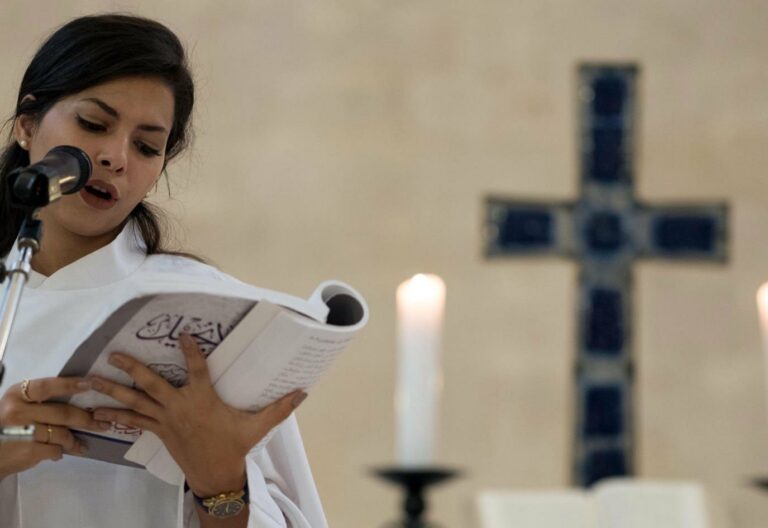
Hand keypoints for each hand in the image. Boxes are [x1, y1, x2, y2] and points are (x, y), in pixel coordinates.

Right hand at [0, 377, 111, 479]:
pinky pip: (55, 450)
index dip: (71, 384)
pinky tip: (62, 453)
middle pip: (62, 412)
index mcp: (17, 395)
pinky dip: (61, 452)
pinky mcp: (27, 450)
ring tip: (81, 445)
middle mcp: (18, 411)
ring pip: (62, 434)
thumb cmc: (6, 427)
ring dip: (74, 441)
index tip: (91, 383)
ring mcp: (22, 432)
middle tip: (103, 423)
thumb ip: (39, 401)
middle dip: (86, 419)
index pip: (48, 386)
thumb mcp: (16, 406)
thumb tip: (78, 396)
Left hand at [89, 333, 307, 496]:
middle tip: (114, 353)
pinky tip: (98, 411)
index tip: (184, 334)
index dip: (191, 351)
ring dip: (112, 390)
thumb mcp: (257, 426)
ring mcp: (165, 420)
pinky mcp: (158, 431)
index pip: (196, 370)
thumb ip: (280, 408)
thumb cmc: (234, 447)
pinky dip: (115, 415)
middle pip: (151, 383)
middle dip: (131, 367)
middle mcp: (180, 407)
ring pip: (134, 401)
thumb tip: (303, 392)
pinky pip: (133, 421)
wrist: (216, 476)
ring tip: (92, 378)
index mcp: (203, 401)